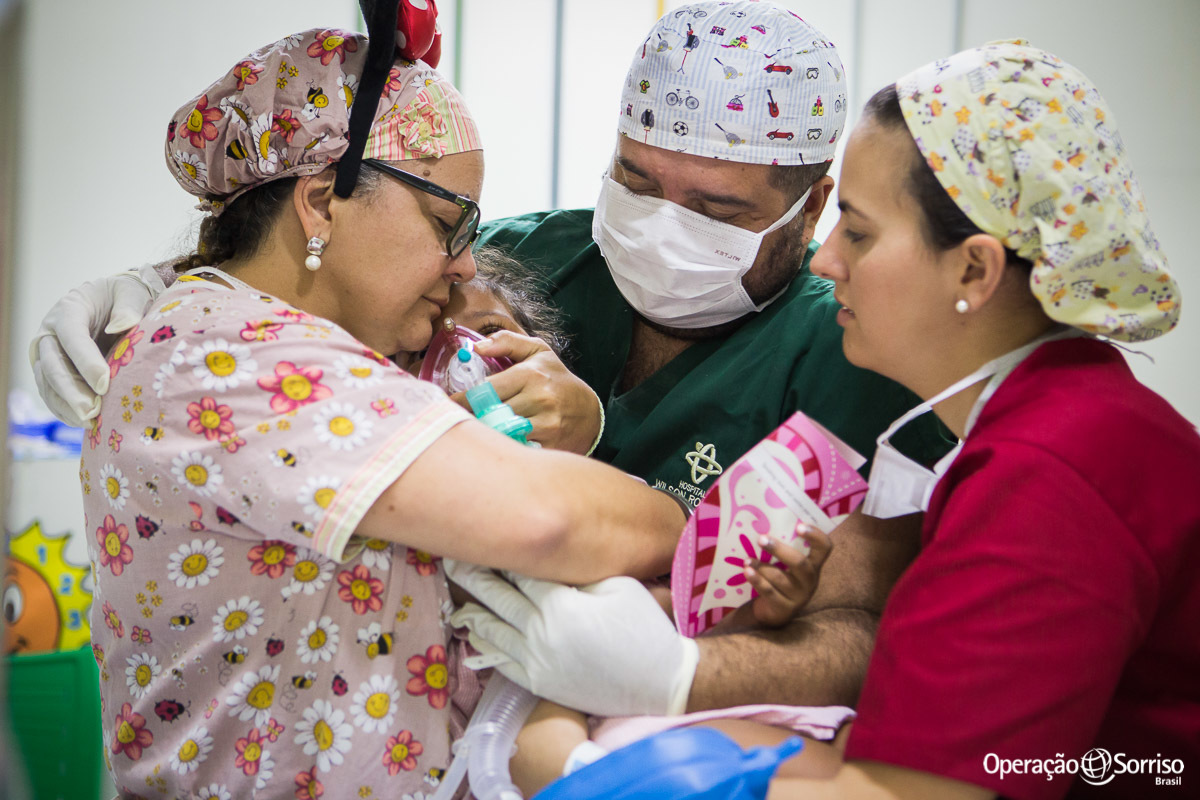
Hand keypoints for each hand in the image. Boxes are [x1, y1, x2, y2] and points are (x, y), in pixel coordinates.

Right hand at [28, 265, 165, 425]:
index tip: (104, 383)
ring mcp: (48, 354)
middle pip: (53, 365)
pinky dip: (65, 411)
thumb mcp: (130, 292)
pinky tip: (86, 424)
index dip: (85, 361)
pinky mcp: (52, 372)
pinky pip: (52, 395)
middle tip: (92, 411)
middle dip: (71, 391)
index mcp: (68, 310)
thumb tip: (120, 327)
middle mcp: (50, 333)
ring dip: (67, 405)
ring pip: (48, 384)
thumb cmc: (124, 296)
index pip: (71, 337)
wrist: (113, 302)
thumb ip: (128, 306)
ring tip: (90, 423)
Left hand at [446, 561, 698, 716]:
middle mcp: (541, 632)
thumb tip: (552, 559)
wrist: (660, 681)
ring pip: (494, 631)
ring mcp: (537, 661)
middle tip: (452, 559)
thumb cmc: (644, 628)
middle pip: (498, 598)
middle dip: (474, 577)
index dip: (499, 555)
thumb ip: (580, 572)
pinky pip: (503, 662)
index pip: (520, 572)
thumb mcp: (618, 587)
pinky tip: (476, 634)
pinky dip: (486, 646)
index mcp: (560, 604)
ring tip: (457, 596)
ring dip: (473, 611)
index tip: (481, 539)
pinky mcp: (540, 683)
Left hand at [459, 331, 601, 453]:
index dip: (461, 400)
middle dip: (471, 418)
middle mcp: (539, 398)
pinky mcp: (550, 445)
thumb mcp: (538, 352)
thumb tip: (477, 347)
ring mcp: (546, 424)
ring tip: (474, 434)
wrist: (590, 413)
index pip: (484, 390)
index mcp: (530, 374)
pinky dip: (504, 448)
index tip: (448, 405)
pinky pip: (517, 448)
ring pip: (500, 432)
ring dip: (485, 434)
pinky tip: (498, 446)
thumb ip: (507, 342)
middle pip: (489, 413)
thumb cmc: (558, 380)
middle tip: (455, 422)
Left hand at [746, 523, 832, 627]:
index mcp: (814, 564)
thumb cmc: (782, 578)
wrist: (776, 611)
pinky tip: (747, 572)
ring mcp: (798, 595)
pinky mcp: (784, 607)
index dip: (816, 535)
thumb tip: (763, 521)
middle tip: (761, 539)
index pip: (825, 547)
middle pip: (800, 563)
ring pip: (780, 578)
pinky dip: (757, 580)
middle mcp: (810, 579)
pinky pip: (770, 592)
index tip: (799, 526)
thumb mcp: (789, 565)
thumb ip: (784, 548)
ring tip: (748, 560)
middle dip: (780, 550)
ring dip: (762, 567)